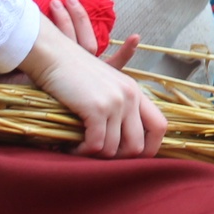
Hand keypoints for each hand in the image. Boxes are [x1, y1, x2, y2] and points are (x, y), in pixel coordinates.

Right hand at [18, 14, 165, 159]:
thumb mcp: (104, 84)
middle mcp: (130, 97)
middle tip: (98, 156)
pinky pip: (96, 145)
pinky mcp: (96, 108)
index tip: (128, 156)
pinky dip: (82, 151)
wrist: (54, 55)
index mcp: (136, 92)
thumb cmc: (74, 72)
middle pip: (138, 146)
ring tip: (80, 149)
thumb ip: (118, 106)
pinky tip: (71, 147)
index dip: (148, 148)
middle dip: (117, 159)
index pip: (159, 127)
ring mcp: (115, 102)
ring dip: (95, 156)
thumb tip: (120, 141)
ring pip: (113, 150)